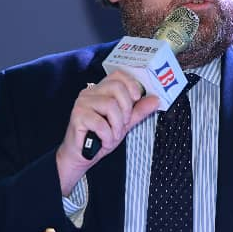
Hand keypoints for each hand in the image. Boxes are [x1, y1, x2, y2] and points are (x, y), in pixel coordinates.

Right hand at [56, 70, 159, 195]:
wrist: (82, 155)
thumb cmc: (99, 137)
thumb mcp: (124, 123)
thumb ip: (138, 111)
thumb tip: (155, 100)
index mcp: (101, 91)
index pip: (118, 75)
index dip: (131, 84)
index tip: (137, 98)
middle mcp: (90, 93)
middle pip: (116, 87)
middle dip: (126, 108)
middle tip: (123, 124)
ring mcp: (82, 103)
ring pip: (110, 105)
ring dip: (116, 125)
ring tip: (113, 135)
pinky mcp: (77, 116)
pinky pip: (100, 122)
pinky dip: (107, 135)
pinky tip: (105, 141)